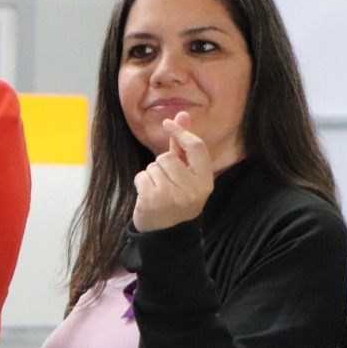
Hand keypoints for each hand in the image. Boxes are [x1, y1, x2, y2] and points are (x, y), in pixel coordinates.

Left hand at [132, 113, 214, 231]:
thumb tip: (182, 114)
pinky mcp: (154, 201)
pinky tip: (147, 196)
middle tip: (165, 183)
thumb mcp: (185, 175)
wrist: (165, 233)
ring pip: (153, 166)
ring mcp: (173, 196)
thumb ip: (184, 147)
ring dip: (150, 175)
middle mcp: (193, 190)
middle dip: (161, 166)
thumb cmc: (175, 197)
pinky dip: (140, 183)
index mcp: (205, 182)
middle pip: (168, 157)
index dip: (182, 132)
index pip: (196, 147)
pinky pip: (141, 177)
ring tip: (157, 191)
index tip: (169, 122)